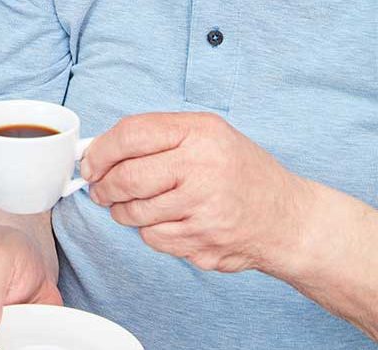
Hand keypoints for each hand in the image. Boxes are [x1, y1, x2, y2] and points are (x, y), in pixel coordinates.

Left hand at [82, 112, 311, 273]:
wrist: (289, 220)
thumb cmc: (240, 172)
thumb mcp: (207, 134)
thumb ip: (156, 136)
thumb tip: (99, 151)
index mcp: (200, 134)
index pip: (131, 134)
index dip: (100, 151)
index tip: (88, 162)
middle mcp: (203, 169)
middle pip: (127, 178)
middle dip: (103, 186)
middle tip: (99, 189)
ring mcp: (204, 209)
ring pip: (135, 213)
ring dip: (122, 211)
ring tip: (132, 204)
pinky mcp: (204, 242)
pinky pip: (153, 238)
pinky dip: (149, 232)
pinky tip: (166, 221)